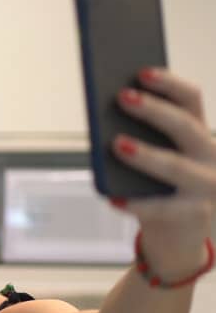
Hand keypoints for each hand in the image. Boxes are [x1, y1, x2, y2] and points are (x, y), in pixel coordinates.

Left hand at [110, 68, 214, 271]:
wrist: (177, 241)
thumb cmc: (160, 191)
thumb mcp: (155, 160)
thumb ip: (141, 139)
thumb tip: (107, 114)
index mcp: (201, 135)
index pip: (191, 100)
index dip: (168, 84)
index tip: (140, 71)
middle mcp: (212, 156)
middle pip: (186, 126)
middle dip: (154, 109)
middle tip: (122, 97)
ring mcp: (207, 186)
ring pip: (176, 165)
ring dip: (145, 153)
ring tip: (117, 143)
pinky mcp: (195, 214)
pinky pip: (161, 207)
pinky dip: (136, 203)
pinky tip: (114, 198)